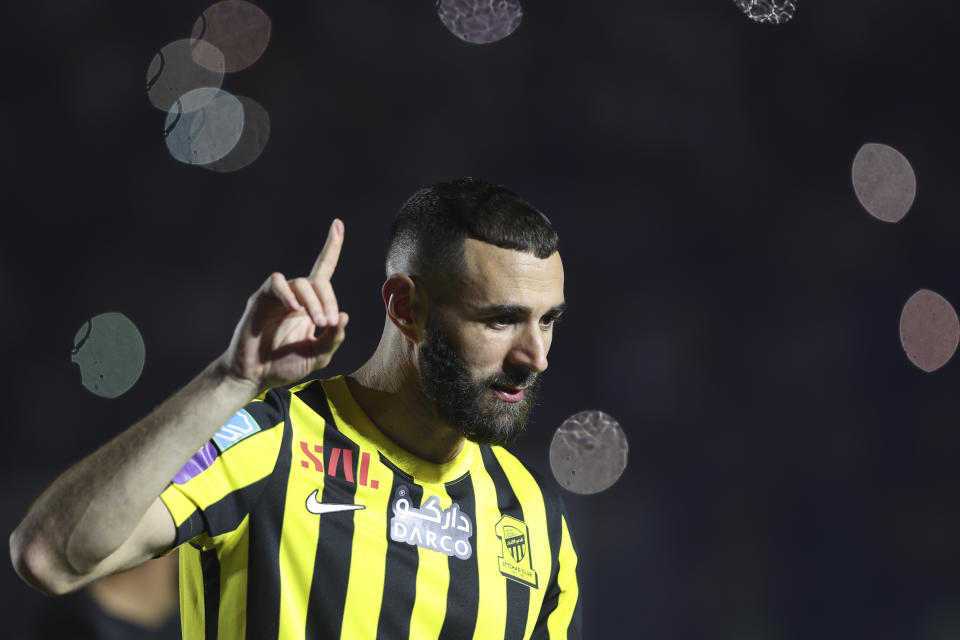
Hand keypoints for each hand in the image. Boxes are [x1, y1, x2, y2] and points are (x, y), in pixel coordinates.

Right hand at [222, 219, 348, 391]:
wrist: (256, 376)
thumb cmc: (285, 365)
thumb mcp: (318, 356)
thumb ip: (333, 338)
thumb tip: (343, 316)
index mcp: (311, 305)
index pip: (323, 270)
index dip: (332, 248)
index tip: (338, 224)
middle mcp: (295, 296)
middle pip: (318, 281)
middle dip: (327, 300)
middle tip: (326, 323)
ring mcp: (278, 296)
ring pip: (301, 282)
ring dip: (313, 301)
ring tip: (317, 322)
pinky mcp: (261, 299)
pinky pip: (276, 283)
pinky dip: (287, 292)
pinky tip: (294, 307)